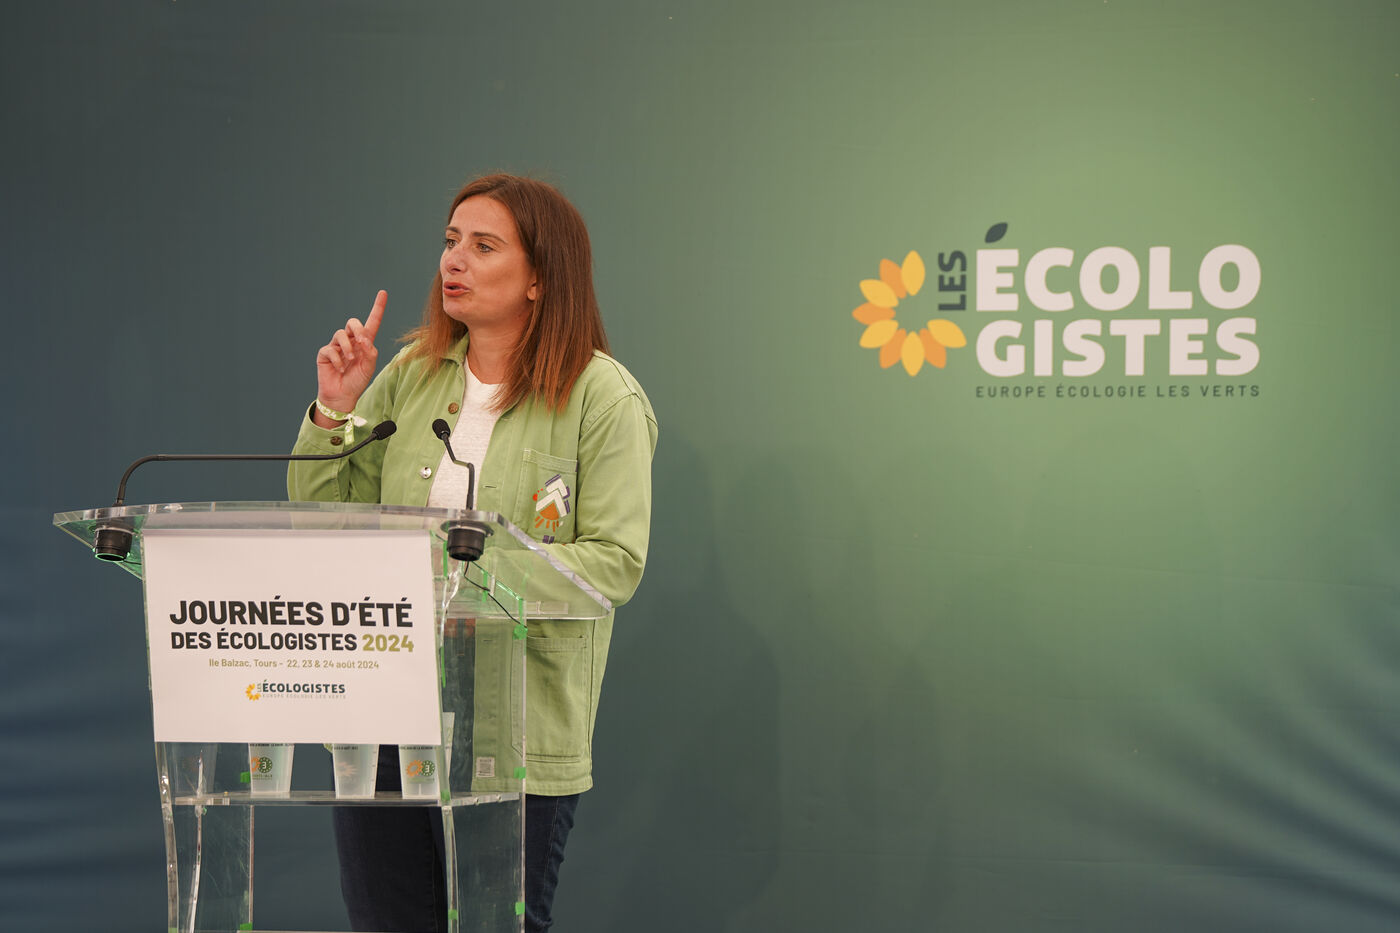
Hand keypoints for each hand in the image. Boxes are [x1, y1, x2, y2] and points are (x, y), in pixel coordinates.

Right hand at [314, 290, 385, 423]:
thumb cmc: (357, 381)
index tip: (383, 293)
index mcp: (364, 343)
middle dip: (358, 329)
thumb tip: (365, 339)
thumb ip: (370, 352)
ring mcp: (337, 346)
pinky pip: (330, 349)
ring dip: (348, 347)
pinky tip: (341, 369)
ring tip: (350, 360)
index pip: (371, 322)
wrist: (343, 396)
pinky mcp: (325, 353)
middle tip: (362, 342)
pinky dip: (338, 359)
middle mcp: (350, 341)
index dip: (377, 308)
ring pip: (340, 333)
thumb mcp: (369, 367)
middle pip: (353, 323)